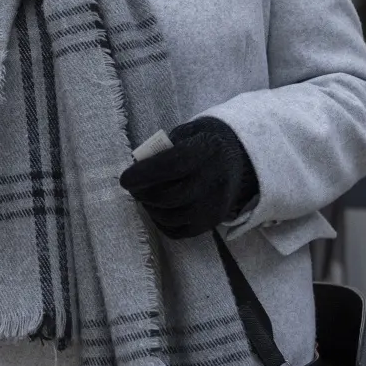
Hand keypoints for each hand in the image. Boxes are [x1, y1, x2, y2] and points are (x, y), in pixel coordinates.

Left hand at [119, 116, 259, 238]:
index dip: (144, 174)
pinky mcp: (212, 222)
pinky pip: (178, 231)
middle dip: (143, 194)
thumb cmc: (205, 143)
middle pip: (168, 197)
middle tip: (133, 187)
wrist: (241, 158)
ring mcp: (215, 206)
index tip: (124, 179)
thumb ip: (164, 149)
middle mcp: (214, 181)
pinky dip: (161, 222)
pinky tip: (158, 209)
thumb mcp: (187, 133)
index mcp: (207, 152)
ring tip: (145, 196)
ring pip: (171, 217)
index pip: (171, 166)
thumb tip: (138, 167)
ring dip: (151, 208)